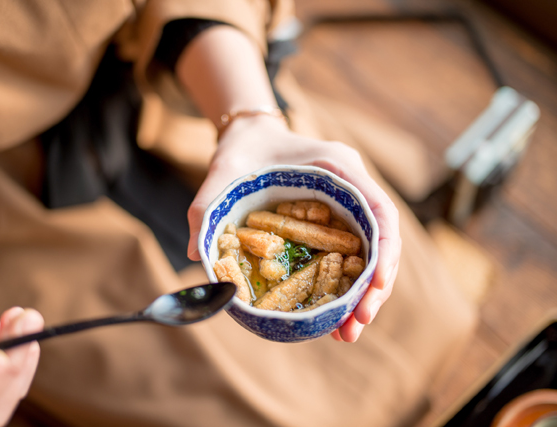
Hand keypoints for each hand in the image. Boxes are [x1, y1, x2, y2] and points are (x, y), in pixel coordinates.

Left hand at [187, 116, 400, 342]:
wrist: (248, 136)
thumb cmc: (241, 149)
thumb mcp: (221, 172)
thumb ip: (205, 208)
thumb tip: (194, 254)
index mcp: (338, 168)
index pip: (380, 210)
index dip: (385, 250)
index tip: (376, 287)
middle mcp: (352, 186)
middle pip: (381, 239)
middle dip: (375, 286)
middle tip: (356, 326)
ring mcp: (347, 205)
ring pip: (369, 253)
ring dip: (362, 293)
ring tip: (346, 332)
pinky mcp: (336, 221)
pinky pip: (350, 255)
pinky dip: (345, 284)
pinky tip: (332, 314)